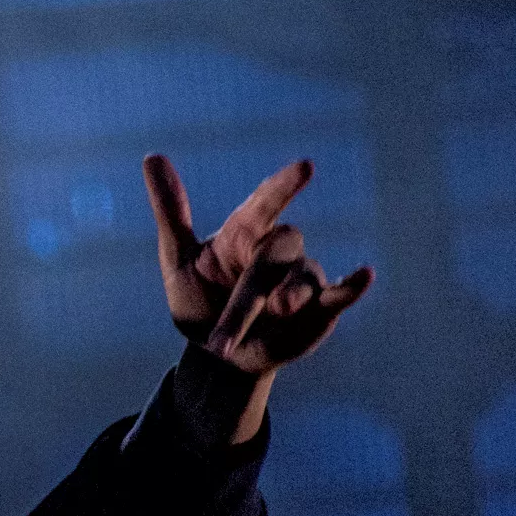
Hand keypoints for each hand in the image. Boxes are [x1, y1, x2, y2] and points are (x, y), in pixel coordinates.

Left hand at [143, 154, 373, 376]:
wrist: (217, 358)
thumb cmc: (199, 303)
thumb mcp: (178, 260)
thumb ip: (171, 212)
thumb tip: (152, 157)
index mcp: (243, 234)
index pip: (264, 204)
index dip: (283, 187)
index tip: (304, 168)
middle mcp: (275, 252)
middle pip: (277, 252)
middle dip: (254, 288)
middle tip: (231, 324)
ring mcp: (300, 278)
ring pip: (302, 277)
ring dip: (288, 298)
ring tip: (275, 315)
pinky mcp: (319, 307)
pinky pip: (340, 292)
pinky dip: (352, 286)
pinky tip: (364, 275)